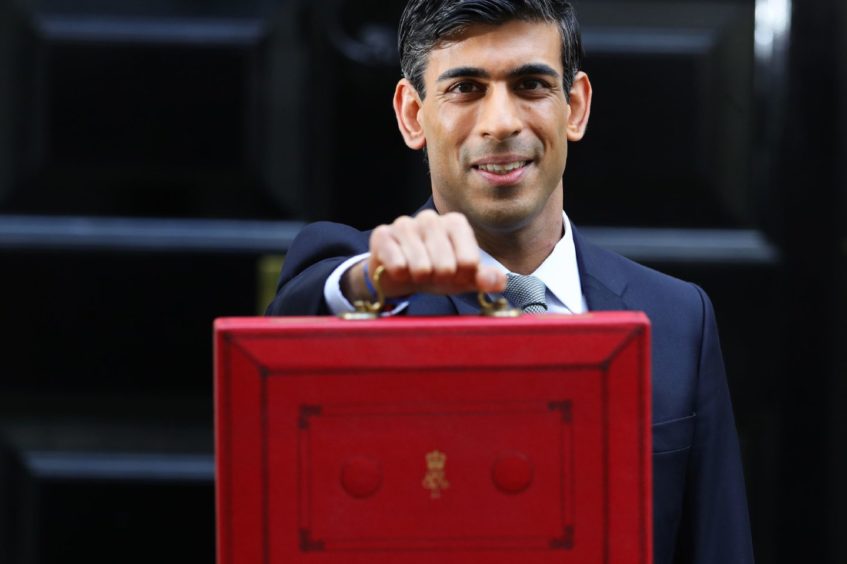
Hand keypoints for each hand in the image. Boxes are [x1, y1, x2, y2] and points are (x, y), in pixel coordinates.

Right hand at [341, 210, 505, 301]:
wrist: (398, 274)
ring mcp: (405, 224)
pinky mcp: (382, 235)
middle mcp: (431, 218)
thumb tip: (499, 282)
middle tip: (432, 275)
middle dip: (439, 279)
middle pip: (446, 266)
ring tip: (416, 272)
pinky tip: (399, 269)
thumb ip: (485, 279)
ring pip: (421, 267)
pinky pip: (397, 265)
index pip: (469, 261)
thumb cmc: (436, 272)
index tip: (454, 275)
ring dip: (419, 278)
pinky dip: (400, 276)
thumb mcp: (463, 278)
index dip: (461, 277)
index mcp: (456, 223)